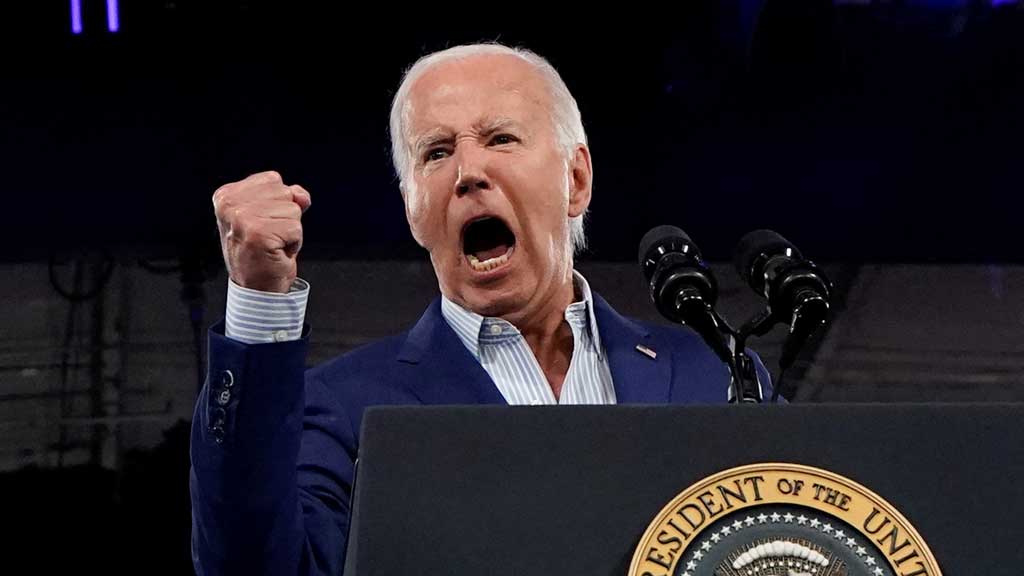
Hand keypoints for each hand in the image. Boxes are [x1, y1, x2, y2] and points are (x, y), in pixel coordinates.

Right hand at [212, 171, 311, 293]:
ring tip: (273, 244)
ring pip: (293, 210)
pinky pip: (296, 228)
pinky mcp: (258, 234)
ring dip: (290, 230)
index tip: (263, 224)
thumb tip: (301, 196)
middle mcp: (229, 204)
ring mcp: (242, 218)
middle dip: (285, 216)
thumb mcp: (271, 215)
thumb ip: (287, 196)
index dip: (278, 204)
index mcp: (226, 195)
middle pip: (285, 192)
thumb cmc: (263, 252)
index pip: (273, 179)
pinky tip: (277, 252)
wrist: (256, 289)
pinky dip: (294, 243)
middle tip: (269, 236)